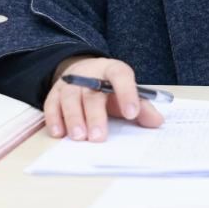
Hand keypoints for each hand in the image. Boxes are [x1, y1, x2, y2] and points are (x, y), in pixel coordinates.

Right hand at [43, 56, 163, 141]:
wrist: (84, 72)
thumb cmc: (109, 87)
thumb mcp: (127, 93)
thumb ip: (142, 106)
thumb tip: (157, 121)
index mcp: (112, 70)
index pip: (121, 77)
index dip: (127, 94)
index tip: (132, 114)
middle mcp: (89, 74)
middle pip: (92, 93)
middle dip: (95, 116)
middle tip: (99, 137)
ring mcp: (70, 82)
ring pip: (70, 98)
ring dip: (74, 119)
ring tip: (80, 137)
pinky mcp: (54, 93)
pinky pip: (51, 105)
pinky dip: (54, 119)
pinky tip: (59, 133)